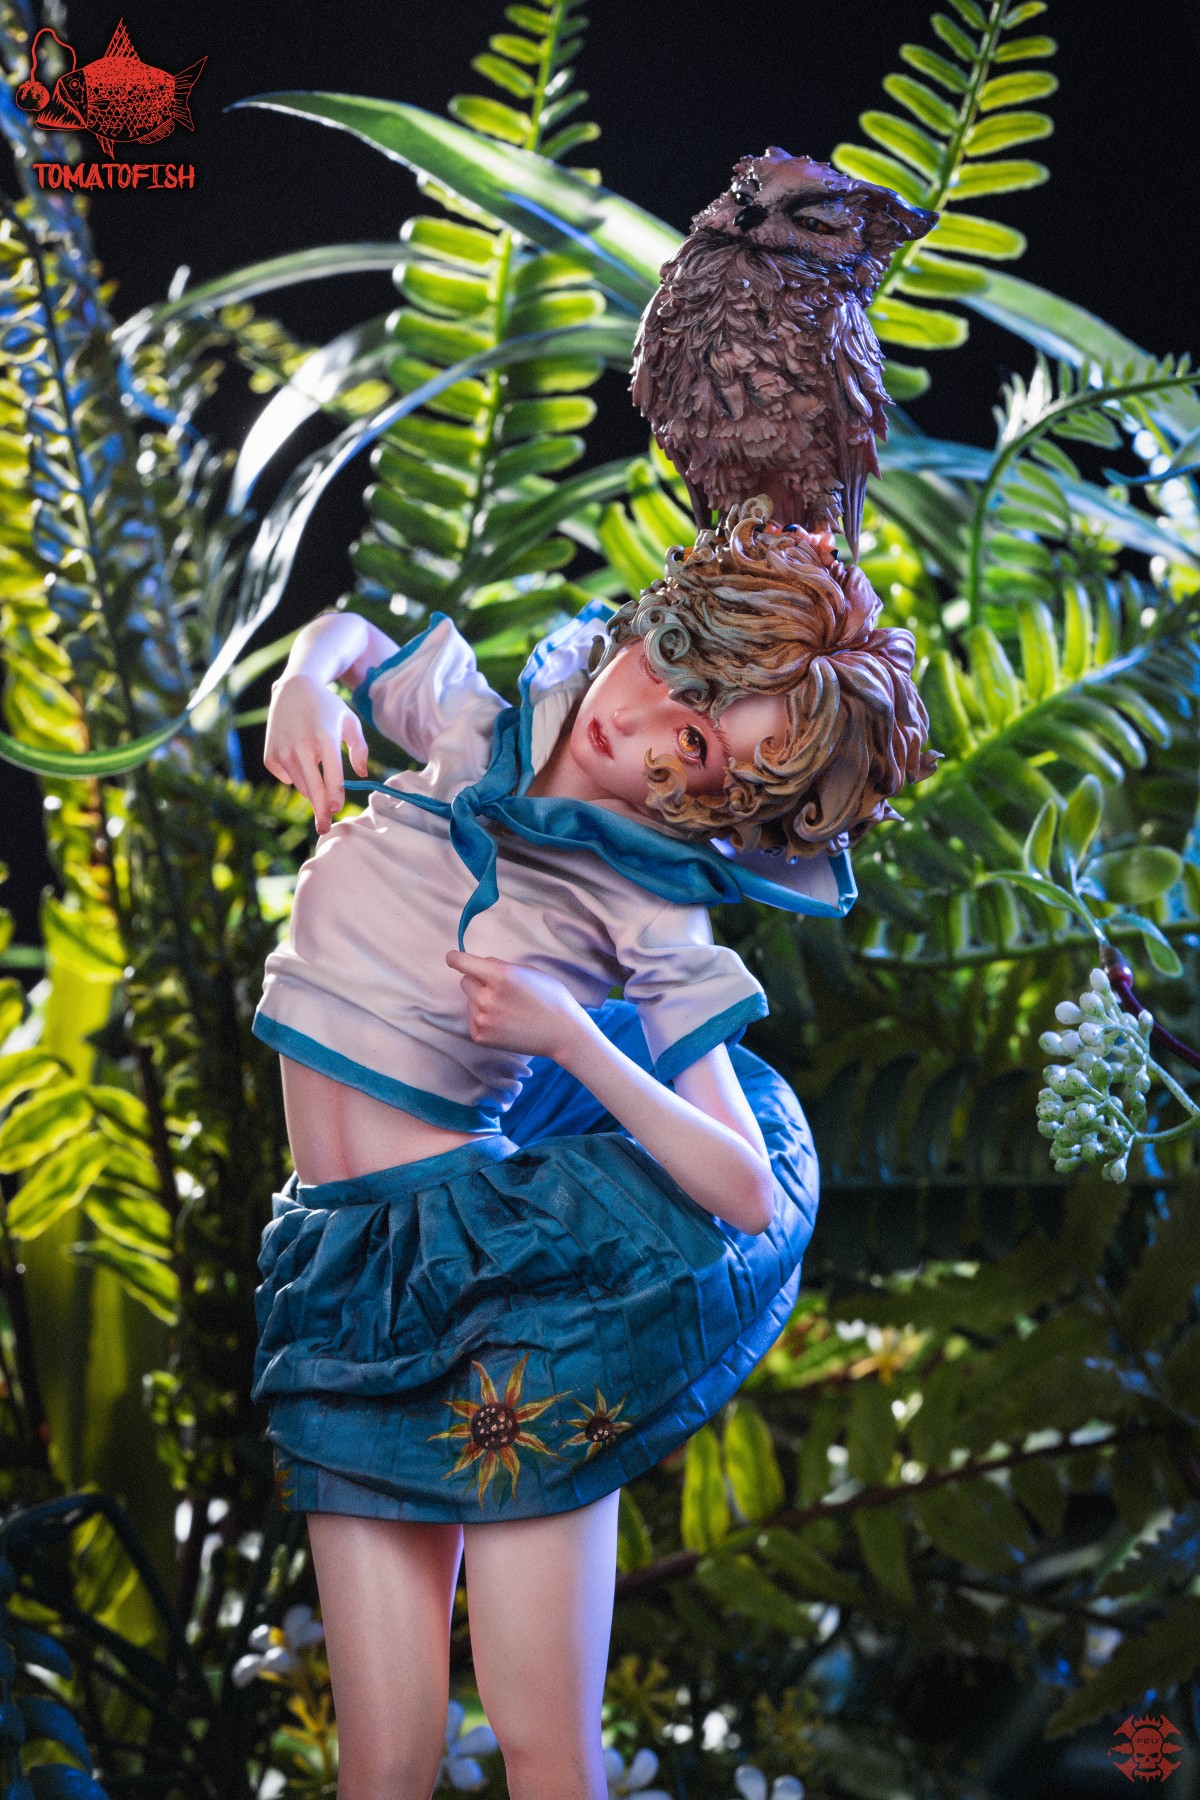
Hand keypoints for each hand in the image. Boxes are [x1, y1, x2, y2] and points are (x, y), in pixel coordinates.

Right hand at [264, 674, 369, 833]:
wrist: (294, 689)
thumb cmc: (327, 707)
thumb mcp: (350, 721)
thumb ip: (360, 749)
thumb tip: (361, 776)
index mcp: (324, 739)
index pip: (332, 777)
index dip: (335, 797)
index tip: (337, 810)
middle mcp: (301, 747)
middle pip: (313, 789)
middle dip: (320, 812)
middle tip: (325, 829)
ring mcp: (282, 752)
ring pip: (301, 786)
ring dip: (312, 787)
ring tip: (317, 769)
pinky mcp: (269, 756)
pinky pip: (286, 778)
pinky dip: (295, 776)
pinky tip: (299, 758)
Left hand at [445, 952, 587, 1062]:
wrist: (562, 1033)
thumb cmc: (550, 997)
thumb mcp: (528, 971)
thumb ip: (501, 966)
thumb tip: (480, 965)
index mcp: (500, 976)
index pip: (461, 962)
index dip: (455, 958)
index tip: (453, 958)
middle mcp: (487, 998)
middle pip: (465, 981)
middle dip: (478, 981)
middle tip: (500, 990)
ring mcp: (482, 1019)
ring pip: (470, 1001)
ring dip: (481, 1001)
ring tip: (507, 1009)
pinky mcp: (481, 1036)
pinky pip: (472, 1019)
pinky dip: (483, 1018)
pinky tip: (504, 1022)